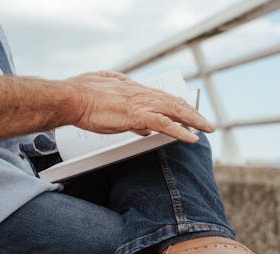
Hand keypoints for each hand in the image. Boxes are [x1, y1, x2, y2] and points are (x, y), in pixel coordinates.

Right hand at [66, 71, 214, 142]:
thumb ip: (125, 108)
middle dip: (192, 112)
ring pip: (175, 111)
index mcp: (134, 90)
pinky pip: (165, 124)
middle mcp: (141, 94)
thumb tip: (142, 127)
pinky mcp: (137, 116)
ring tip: (207, 128)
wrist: (72, 98)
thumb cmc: (83, 96)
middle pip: (174, 102)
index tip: (189, 110)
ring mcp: (141, 104)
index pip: (163, 97)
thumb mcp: (107, 98)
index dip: (178, 104)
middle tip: (205, 122)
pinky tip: (192, 138)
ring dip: (194, 120)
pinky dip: (181, 131)